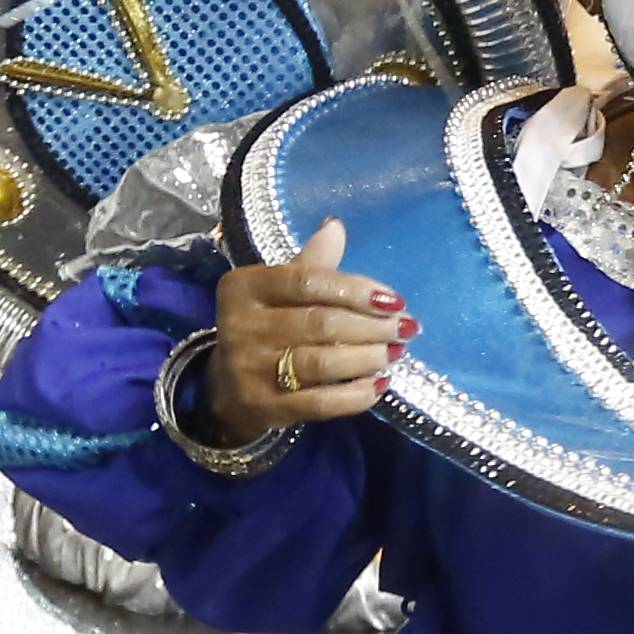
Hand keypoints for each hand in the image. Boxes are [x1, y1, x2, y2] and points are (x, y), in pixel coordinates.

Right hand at [208, 216, 408, 427]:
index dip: (356, 290)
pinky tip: (380, 385)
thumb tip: (336, 226)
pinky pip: (319, 403)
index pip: (308, 282)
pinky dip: (355, 395)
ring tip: (396, 354)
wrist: (226, 390)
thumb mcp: (278, 291)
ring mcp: (250, 370)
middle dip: (372, 326)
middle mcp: (242, 325)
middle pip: (321, 322)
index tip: (394, 300)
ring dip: (368, 358)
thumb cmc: (264, 328)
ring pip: (322, 362)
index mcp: (246, 287)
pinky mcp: (264, 407)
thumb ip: (310, 263)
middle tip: (406, 329)